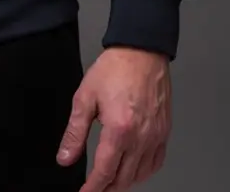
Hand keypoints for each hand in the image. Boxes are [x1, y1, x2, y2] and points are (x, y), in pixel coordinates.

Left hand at [56, 46, 171, 190]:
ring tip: (110, 182)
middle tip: (94, 189)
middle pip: (123, 179)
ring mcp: (156, 136)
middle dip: (107, 188)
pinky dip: (143, 172)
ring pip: (140, 175)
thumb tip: (65, 158)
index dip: (93, 188)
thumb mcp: (85, 97)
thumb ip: (75, 132)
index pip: (105, 172)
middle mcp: (141, 137)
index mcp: (119, 129)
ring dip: (124, 182)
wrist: (141, 51)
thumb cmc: (114, 69)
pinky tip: (133, 170)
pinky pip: (156, 163)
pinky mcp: (164, 132)